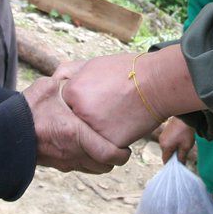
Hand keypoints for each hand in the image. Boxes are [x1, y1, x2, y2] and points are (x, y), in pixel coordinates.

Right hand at [23, 77, 128, 173]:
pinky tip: (83, 146)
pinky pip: (77, 167)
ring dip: (99, 161)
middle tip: (118, 146)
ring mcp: (63, 161)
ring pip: (91, 169)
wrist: (3, 134)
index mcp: (74, 134)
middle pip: (103, 167)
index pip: (108, 155)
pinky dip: (86, 161)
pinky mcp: (54, 165)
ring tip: (103, 146)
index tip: (126, 149)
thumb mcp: (47, 88)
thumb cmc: (26, 110)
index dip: (122, 155)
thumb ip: (65, 80)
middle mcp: (71, 153)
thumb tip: (78, 73)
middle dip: (113, 159)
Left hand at [54, 54, 168, 150]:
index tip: (98, 101)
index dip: (83, 105)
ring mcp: (93, 130)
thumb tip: (56, 78)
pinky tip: (126, 127)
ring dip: (100, 133)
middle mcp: (78, 112)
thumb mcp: (93, 64)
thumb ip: (70, 72)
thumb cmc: (127, 71)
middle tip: (108, 111)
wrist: (157, 83)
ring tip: (118, 118)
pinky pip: (105, 149)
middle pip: (77, 124)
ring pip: (89, 139)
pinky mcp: (108, 144)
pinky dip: (114, 143)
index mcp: (72, 92)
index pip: (67, 107)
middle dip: (90, 121)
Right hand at [157, 119, 196, 166]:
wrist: (185, 117)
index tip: (178, 166)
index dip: (171, 165)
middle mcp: (161, 142)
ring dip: (173, 150)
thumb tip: (180, 165)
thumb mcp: (185, 147)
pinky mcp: (165, 132)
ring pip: (167, 148)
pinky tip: (180, 141)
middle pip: (166, 154)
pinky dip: (172, 144)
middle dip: (173, 157)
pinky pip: (167, 142)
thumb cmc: (185, 133)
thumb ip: (181, 157)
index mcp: (165, 147)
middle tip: (182, 156)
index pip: (165, 160)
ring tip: (182, 147)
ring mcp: (162, 136)